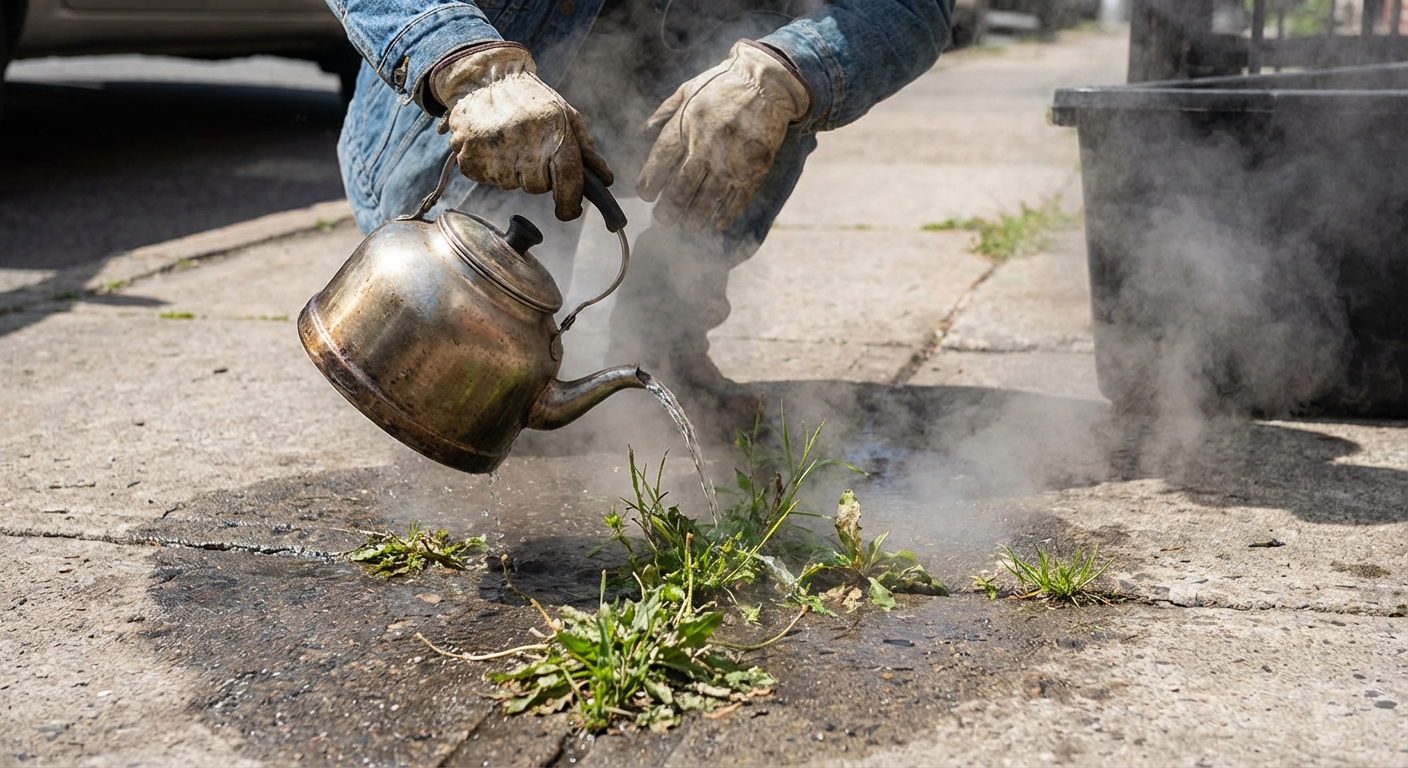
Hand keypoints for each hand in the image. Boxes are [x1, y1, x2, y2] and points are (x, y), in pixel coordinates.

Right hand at [433, 44, 612, 221]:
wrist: (484, 77)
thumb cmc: (531, 98)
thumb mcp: (564, 114)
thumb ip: (585, 149)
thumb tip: (605, 179)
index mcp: (552, 128)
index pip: (567, 177)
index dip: (570, 201)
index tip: (568, 211)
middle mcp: (524, 139)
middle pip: (537, 186)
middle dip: (537, 175)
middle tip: (529, 149)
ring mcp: (494, 149)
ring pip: (510, 184)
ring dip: (512, 170)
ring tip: (508, 140)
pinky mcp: (470, 156)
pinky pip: (486, 179)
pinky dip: (490, 168)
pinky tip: (491, 144)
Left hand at [637, 41, 810, 232]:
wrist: (766, 82)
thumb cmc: (721, 86)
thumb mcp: (686, 92)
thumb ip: (661, 116)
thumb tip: (638, 138)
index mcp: (685, 128)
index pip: (659, 165)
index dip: (648, 185)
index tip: (647, 194)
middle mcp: (706, 148)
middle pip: (680, 191)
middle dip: (668, 210)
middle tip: (664, 218)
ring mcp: (732, 161)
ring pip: (706, 201)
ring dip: (693, 219)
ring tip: (687, 225)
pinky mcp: (754, 169)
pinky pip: (737, 201)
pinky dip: (726, 215)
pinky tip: (717, 224)